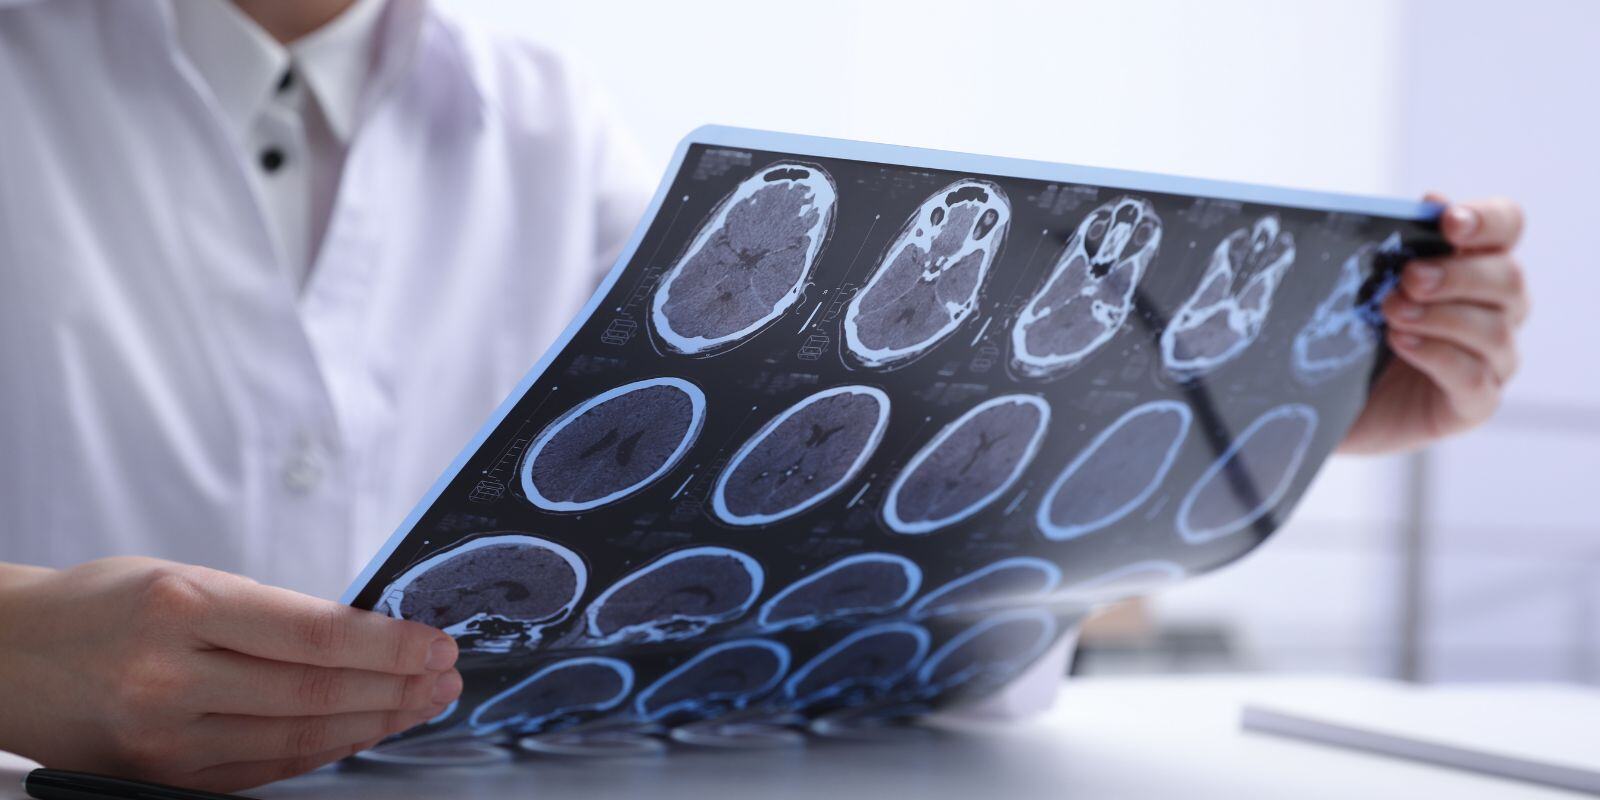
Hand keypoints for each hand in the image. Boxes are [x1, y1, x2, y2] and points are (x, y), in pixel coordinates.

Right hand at [0, 557, 461, 791]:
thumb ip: (264, 611)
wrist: (7, 657)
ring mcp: (163, 738)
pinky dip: (320, 753)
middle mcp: (169, 677)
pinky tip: (361, 733)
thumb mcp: (181, 579)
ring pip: (294, 740)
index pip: (311, 634)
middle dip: (395, 688)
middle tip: (445, 677)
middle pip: (313, 693)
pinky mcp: (160, 778)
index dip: (387, 645)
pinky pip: (261, 770)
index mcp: (179, 606)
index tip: (435, 643)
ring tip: (420, 704)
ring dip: (372, 724)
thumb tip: (362, 636)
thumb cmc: (99, 605)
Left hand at [1340, 196, 1528, 453]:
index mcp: (1475, 265)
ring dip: (1441, 316)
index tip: (1448, 222)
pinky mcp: (1474, 403)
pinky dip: (1438, 356)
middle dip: (1457, 274)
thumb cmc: (1349, 333)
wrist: (1323, 403)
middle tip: (1409, 278)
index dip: (1486, 220)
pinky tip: (1402, 344)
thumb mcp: (1360, 284)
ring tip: (1392, 314)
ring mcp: (1492, 360)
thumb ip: (1391, 245)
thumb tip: (1426, 201)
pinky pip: (1475, 378)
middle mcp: (1497, 310)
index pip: (1506, 227)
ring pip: (1494, 329)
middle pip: (1508, 279)